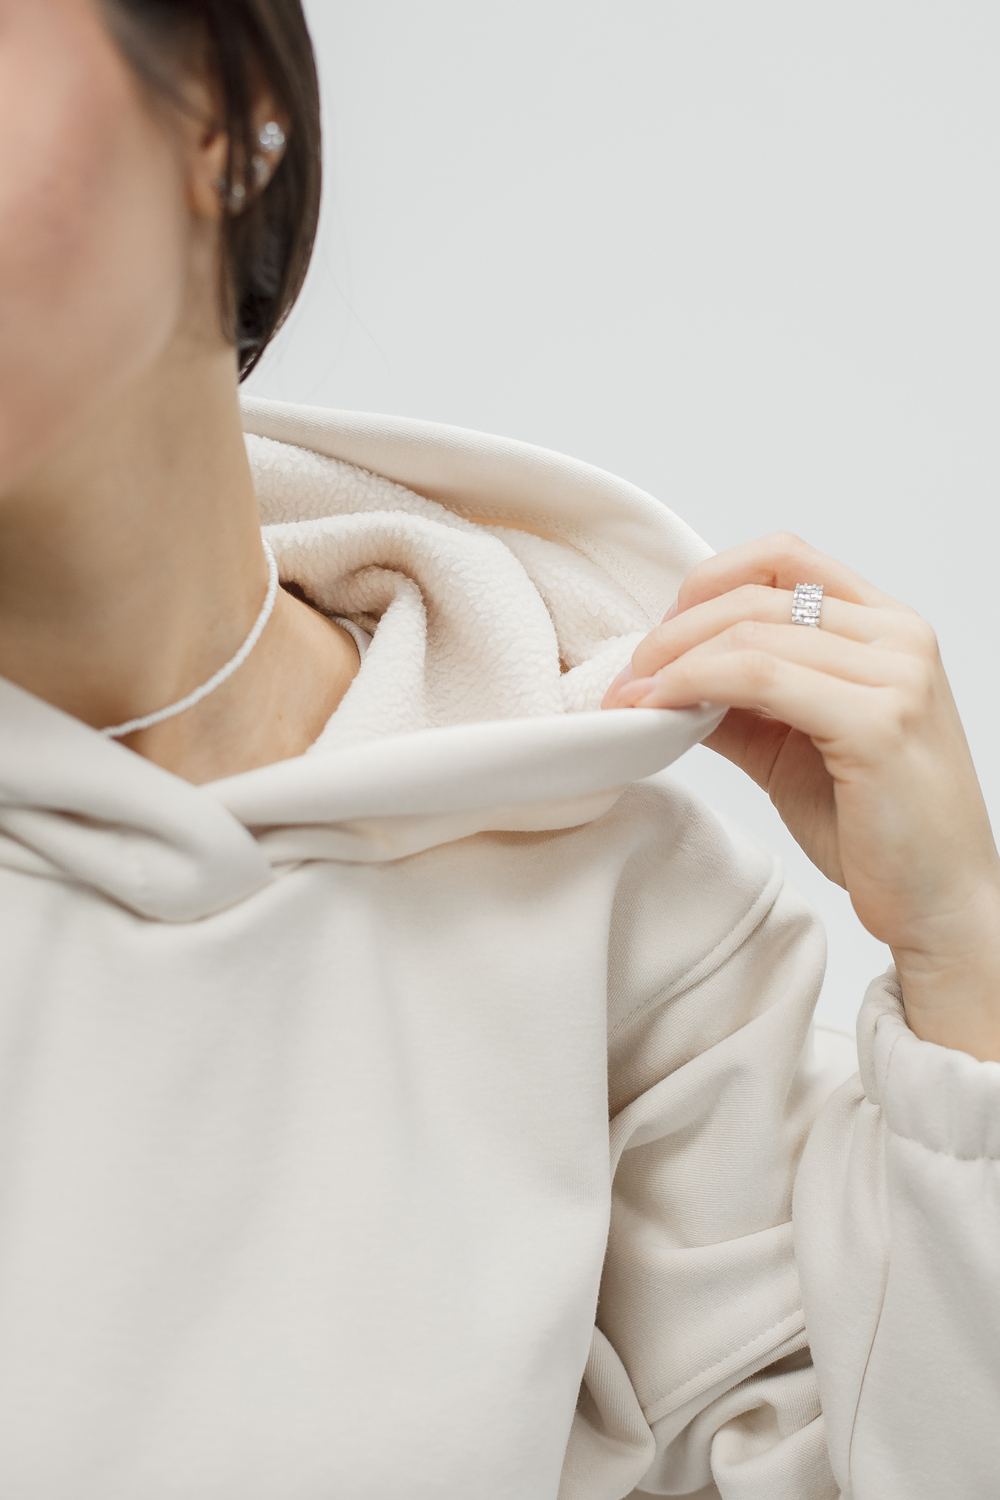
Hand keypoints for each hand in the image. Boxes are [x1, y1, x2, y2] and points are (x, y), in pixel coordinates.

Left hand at [602, 533, 999, 1061]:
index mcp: (888, 629)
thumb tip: (660, 680)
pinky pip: (761, 679)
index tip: (662, 632)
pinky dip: (697, 685)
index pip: (786, 558)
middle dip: (674, 632)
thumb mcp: (794, 747)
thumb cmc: (876, 829)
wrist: (940, 904)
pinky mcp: (877, 723)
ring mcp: (895, 676)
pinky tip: (665, 711)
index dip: (709, 581)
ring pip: (751, 635)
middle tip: (628, 676)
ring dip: (674, 661)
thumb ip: (740, 703)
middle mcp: (899, 638)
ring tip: (634, 699)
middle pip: (756, 596)